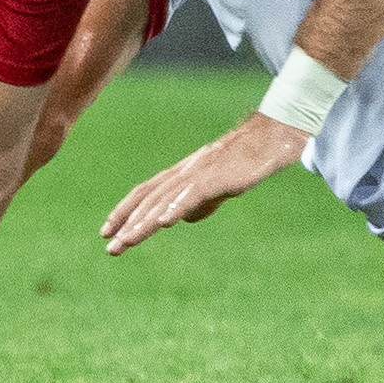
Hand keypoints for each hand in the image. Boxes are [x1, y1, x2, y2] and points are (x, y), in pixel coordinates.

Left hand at [101, 112, 308, 254]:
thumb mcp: (220, 183)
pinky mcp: (221, 176)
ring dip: (145, 222)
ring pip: (167, 199)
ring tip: (127, 241)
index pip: (147, 191)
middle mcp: (187, 170)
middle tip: (110, 247)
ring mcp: (203, 172)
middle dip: (128, 223)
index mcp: (184, 172)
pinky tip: (165, 222)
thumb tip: (184, 218)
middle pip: (150, 197)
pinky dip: (178, 206)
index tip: (107, 231)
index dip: (125, 210)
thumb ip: (201, 200)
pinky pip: (195, 193)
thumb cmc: (249, 158)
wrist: (276, 135)